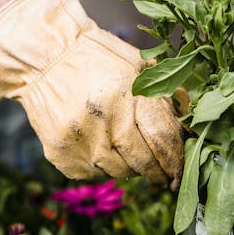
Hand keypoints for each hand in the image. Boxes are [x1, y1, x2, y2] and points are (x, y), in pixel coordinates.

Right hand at [0, 0, 183, 188]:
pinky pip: (93, 172)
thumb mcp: (137, 65)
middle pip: (144, 162)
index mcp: (128, 94)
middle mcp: (104, 120)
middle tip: (165, 177)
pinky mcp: (61, 154)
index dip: (176, 160)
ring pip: (119, 171)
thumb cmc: (96, 57)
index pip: (163, 140)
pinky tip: (99, 144)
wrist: (42, 57)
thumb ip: (165, 96)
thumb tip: (191, 129)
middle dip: (159, 173)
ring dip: (131, 167)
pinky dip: (102, 165)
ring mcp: (80, 141)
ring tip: (127, 150)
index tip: (181, 171)